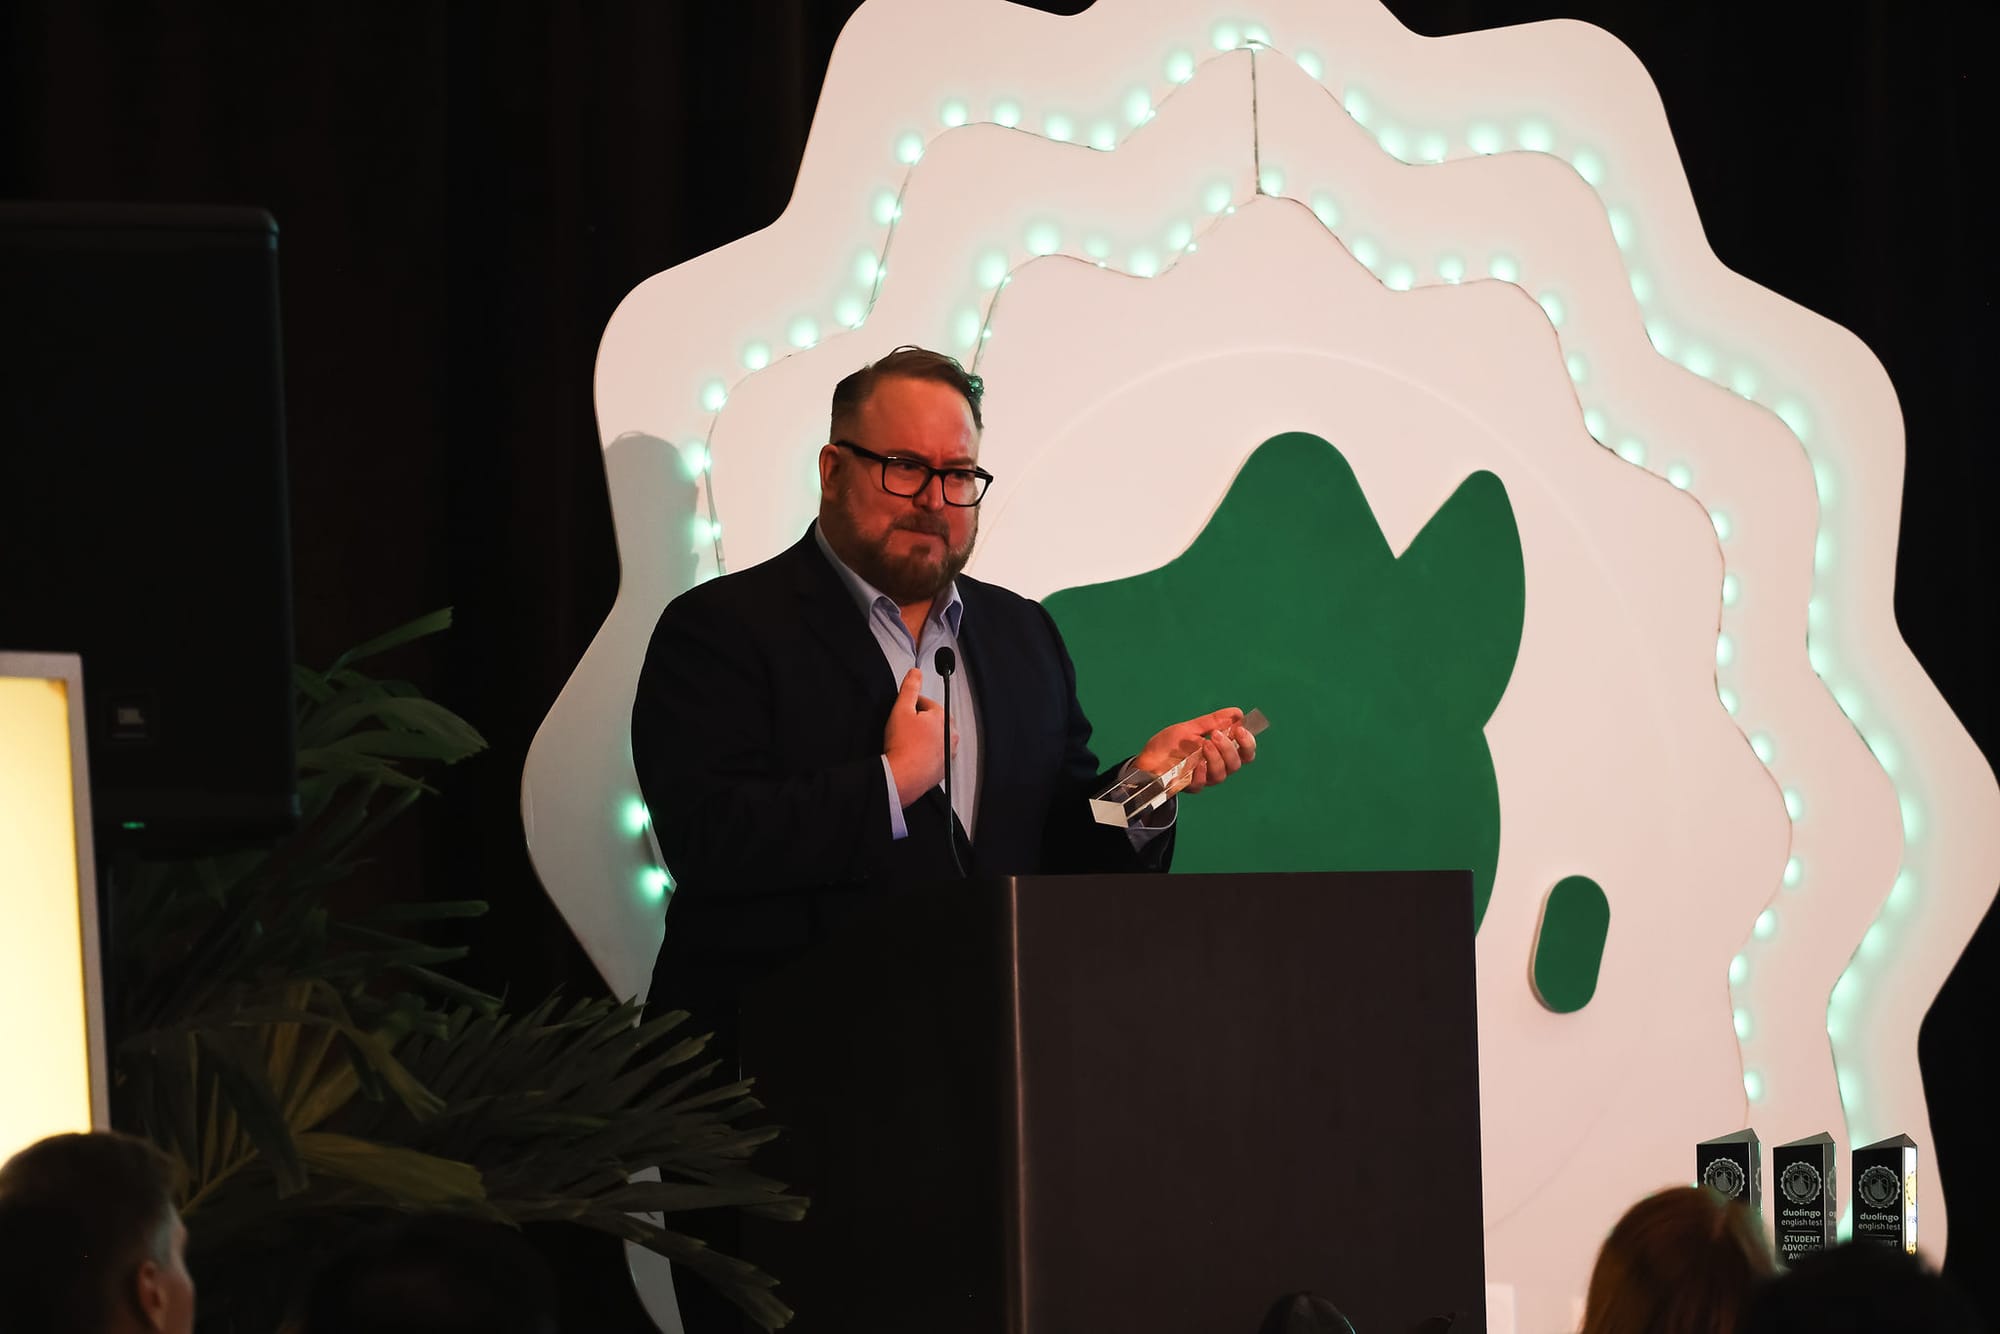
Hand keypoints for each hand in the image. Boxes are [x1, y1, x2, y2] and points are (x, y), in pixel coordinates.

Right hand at [883, 668, 956, 807]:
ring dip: (923, 739)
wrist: (903, 776)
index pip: (926, 704)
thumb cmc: (902, 745)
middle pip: (932, 722)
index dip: (910, 707)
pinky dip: (925, 754)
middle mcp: (951, 735)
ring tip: (907, 744)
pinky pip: (933, 756)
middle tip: (903, 730)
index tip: (901, 714)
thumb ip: (910, 688)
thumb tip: (916, 673)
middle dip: (919, 723)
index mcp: (943, 718)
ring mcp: (949, 754)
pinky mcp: (943, 769)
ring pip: (934, 739)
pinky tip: (911, 756)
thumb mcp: (901, 709)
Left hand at [1135, 707, 1256, 794]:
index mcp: (1220, 752)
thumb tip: (1238, 713)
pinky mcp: (1190, 786)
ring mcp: (1203, 777)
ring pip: (1221, 774)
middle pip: (1236, 764)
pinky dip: (1202, 773)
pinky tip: (1197, 763)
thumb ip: (1213, 722)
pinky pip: (1202, 784)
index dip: (1248, 743)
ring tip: (1205, 745)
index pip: (1244, 752)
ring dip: (1216, 758)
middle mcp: (1216, 766)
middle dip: (1229, 748)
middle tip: (1216, 735)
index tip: (1241, 730)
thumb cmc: (1169, 744)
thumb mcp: (1190, 728)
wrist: (1146, 759)